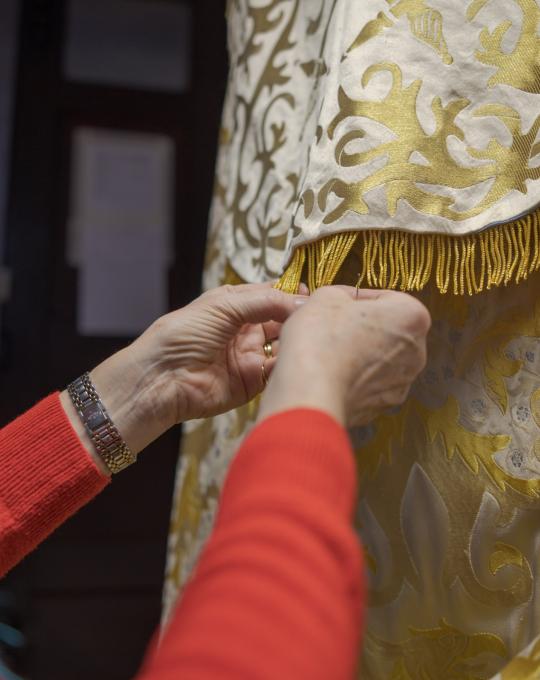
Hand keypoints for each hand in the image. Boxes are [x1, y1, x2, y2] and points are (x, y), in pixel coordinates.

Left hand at [141, 282, 306, 421]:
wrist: (161, 379)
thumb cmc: (183, 334)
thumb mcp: (223, 305)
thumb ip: (264, 301)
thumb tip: (301, 299)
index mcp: (235, 304)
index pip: (272, 294)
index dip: (292, 293)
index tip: (314, 294)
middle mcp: (246, 329)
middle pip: (283, 319)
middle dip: (300, 316)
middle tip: (319, 315)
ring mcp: (251, 355)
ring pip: (285, 344)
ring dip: (298, 339)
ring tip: (312, 334)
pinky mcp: (253, 382)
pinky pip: (278, 370)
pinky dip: (289, 363)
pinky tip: (298, 356)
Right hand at [258, 286, 429, 426]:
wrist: (310, 393)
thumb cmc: (322, 338)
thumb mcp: (326, 297)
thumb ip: (342, 294)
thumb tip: (341, 303)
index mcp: (412, 316)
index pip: (385, 297)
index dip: (356, 298)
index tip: (336, 303)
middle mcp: (417, 351)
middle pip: (387, 329)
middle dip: (361, 326)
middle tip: (331, 326)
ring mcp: (403, 382)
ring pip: (379, 358)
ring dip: (358, 352)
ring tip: (328, 351)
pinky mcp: (384, 406)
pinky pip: (371, 383)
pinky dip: (355, 377)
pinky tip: (332, 374)